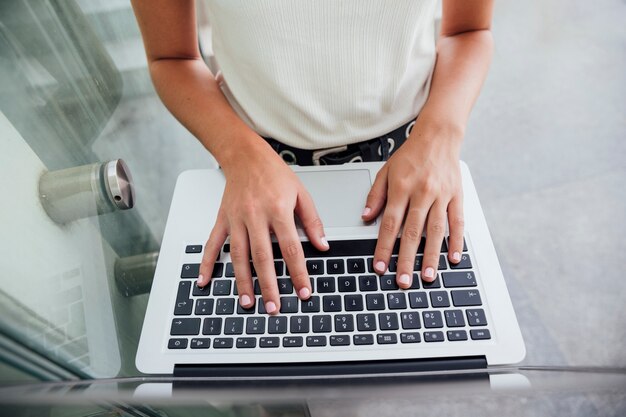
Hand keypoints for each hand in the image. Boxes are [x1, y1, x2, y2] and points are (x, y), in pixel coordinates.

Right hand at [198, 142, 328, 313]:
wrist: (245, 155)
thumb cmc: (274, 173)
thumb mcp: (301, 193)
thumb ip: (312, 221)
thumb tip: (322, 245)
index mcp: (278, 210)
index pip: (291, 249)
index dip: (298, 273)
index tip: (303, 292)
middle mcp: (255, 216)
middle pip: (263, 258)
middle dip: (269, 286)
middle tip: (274, 308)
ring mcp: (236, 219)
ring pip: (238, 256)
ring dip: (242, 282)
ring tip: (248, 302)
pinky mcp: (222, 219)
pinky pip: (213, 244)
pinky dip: (207, 264)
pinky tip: (205, 281)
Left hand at [362, 125, 464, 287]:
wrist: (439, 136)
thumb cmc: (410, 155)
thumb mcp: (386, 170)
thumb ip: (376, 195)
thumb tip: (365, 217)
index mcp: (402, 187)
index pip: (390, 224)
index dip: (384, 247)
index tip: (380, 266)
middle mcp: (422, 192)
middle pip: (413, 232)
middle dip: (406, 259)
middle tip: (403, 281)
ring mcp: (442, 195)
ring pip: (436, 231)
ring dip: (431, 256)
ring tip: (427, 276)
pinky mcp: (457, 196)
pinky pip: (457, 222)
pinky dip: (456, 241)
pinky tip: (453, 258)